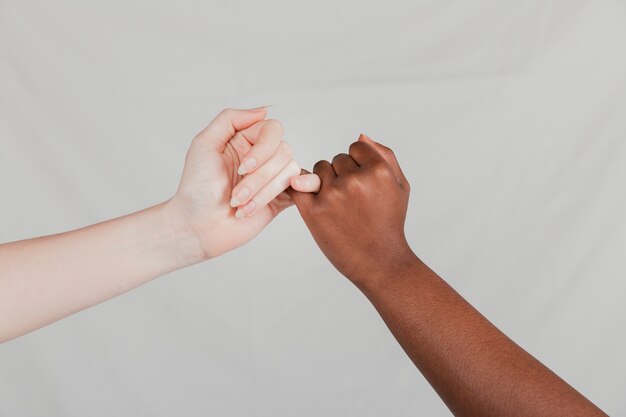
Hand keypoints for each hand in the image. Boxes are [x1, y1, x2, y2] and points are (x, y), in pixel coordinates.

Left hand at [166, 108, 315, 259]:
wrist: (198, 226)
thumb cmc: (196, 188)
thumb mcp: (204, 144)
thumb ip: (230, 119)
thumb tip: (263, 110)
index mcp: (245, 140)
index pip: (272, 129)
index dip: (263, 148)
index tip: (242, 168)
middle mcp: (261, 156)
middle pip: (283, 151)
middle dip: (259, 177)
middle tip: (235, 195)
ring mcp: (272, 178)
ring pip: (289, 172)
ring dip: (262, 193)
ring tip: (240, 206)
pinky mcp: (280, 199)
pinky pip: (301, 188)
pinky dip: (297, 190)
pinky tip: (281, 196)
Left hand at [287, 134, 413, 286]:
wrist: (380, 262)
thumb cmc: (390, 223)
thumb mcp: (399, 186)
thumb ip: (385, 155)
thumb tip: (360, 136)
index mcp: (378, 170)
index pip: (355, 147)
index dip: (358, 163)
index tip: (362, 181)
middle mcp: (354, 179)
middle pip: (336, 159)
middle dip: (342, 174)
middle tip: (352, 199)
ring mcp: (332, 195)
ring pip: (318, 169)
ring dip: (324, 182)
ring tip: (339, 205)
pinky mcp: (313, 211)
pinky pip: (296, 185)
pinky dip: (297, 185)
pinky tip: (303, 192)